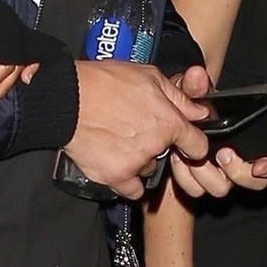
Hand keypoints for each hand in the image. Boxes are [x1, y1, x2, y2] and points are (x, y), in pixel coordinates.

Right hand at [65, 60, 211, 200]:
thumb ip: (179, 97)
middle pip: (167, 157)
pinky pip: (132, 190)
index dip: (192, 144)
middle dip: (156, 146)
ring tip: (118, 140)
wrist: (67, 98)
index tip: (185, 144)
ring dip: (138, 160)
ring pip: (147, 169)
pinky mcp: (115, 176)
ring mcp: (135, 163)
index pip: (197, 145)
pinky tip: (115, 162)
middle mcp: (155, 145)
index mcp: (168, 121)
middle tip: (136, 131)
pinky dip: (126, 180)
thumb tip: (199, 111)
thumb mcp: (148, 76)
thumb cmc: (104, 82)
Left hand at [163, 65, 266, 198]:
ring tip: (189, 155)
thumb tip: (196, 76)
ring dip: (205, 175)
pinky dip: (186, 180)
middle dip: (235, 171)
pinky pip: (196, 190)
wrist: (162, 123)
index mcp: (246, 142)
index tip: (259, 166)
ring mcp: (216, 174)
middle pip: (251, 181)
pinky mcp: (195, 182)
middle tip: (220, 155)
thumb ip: (195, 86)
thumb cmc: (186, 108)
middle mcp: (236, 162)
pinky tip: (177, 162)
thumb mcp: (190, 93)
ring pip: (221, 188)